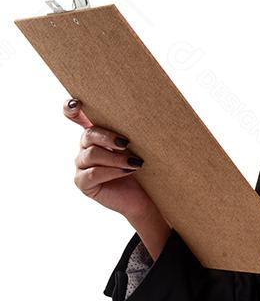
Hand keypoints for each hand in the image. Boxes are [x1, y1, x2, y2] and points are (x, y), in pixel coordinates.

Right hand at [63, 97, 155, 219]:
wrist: (146, 197)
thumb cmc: (143, 168)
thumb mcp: (138, 146)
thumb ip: (129, 130)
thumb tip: (139, 112)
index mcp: (96, 134)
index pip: (75, 116)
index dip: (71, 108)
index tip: (77, 103)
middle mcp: (85, 147)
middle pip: (88, 135)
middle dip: (107, 137)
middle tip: (126, 142)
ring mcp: (81, 165)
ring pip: (91, 155)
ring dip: (115, 158)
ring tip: (135, 162)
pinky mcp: (83, 183)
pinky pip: (93, 173)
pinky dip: (113, 171)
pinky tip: (128, 171)